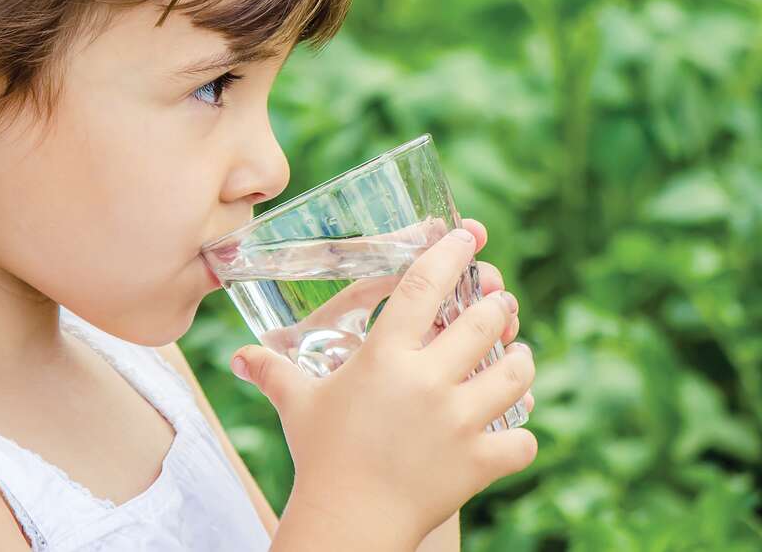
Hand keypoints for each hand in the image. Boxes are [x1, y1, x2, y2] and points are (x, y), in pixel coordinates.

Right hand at [231, 219, 535, 544]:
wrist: (346, 523)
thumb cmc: (321, 457)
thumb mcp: (298, 405)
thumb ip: (273, 372)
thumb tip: (238, 356)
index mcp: (385, 356)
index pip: (425, 285)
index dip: (449, 254)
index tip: (465, 239)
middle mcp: (427, 380)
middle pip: (485, 321)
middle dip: (497, 308)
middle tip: (497, 308)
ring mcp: (459, 421)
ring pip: (516, 372)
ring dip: (520, 360)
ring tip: (515, 357)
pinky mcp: (479, 461)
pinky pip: (523, 439)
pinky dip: (522, 434)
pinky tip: (511, 429)